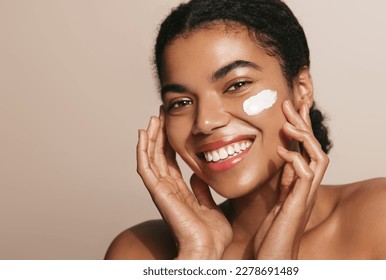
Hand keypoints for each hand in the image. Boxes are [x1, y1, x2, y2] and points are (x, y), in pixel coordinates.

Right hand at [137, 107, 231, 258]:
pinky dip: (142, 150)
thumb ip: (202, 190)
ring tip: (153, 118)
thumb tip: (199, 175)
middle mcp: (167, 189)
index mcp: (179, 191)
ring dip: (151, 137)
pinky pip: (146, 168)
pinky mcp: (158, 193)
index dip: (170, 142)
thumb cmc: (211, 235)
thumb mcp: (210, 206)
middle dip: (159, 134)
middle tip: (161, 114)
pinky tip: (143, 134)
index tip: (172, 124)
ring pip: (150, 158)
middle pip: (159, 156)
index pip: (170, 161)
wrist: (208, 250)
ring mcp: (161, 191)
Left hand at [253, 101, 328, 258]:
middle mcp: (306, 188)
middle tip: (290, 103)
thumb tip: (282, 158)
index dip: (301, 126)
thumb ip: (282, 180)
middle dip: (304, 124)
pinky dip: (295, 161)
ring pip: (317, 158)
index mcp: (300, 184)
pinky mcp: (298, 205)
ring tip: (288, 123)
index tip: (292, 106)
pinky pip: (304, 177)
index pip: (304, 149)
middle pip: (314, 148)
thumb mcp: (277, 200)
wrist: (274, 260)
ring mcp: (305, 196)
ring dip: (304, 138)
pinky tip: (283, 152)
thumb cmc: (273, 234)